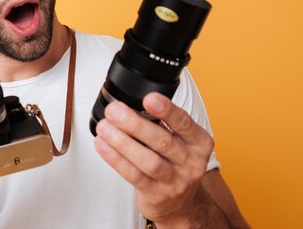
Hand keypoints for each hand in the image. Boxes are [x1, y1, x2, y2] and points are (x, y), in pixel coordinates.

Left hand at [93, 93, 213, 227]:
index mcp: (198, 143)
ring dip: (122, 142)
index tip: (149, 99)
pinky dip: (115, 159)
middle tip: (114, 111)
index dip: (167, 110)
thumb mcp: (178, 142)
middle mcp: (191, 162)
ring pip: (148, 161)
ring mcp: (175, 181)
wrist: (180, 204)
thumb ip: (159, 125)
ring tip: (105, 127)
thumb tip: (128, 105)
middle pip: (162, 141)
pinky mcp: (157, 195)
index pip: (184, 123)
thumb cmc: (174, 165)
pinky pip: (133, 175)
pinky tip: (103, 145)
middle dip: (135, 124)